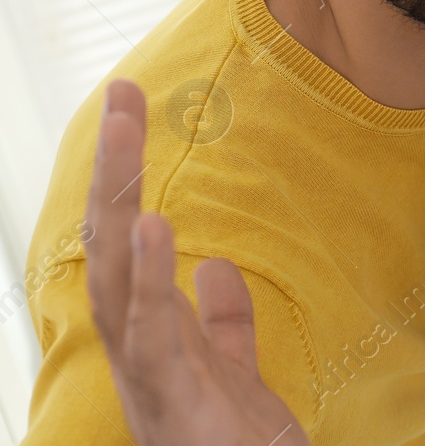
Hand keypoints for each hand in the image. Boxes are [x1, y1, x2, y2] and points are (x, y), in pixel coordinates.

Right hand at [84, 80, 309, 445]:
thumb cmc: (232, 443)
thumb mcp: (231, 367)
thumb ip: (222, 321)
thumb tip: (215, 267)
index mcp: (149, 331)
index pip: (127, 238)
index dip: (123, 176)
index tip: (130, 106)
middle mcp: (134, 347)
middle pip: (110, 243)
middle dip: (112, 169)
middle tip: (121, 94)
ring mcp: (143, 374)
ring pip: (114, 276)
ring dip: (117, 204)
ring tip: (126, 134)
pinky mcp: (167, 400)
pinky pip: (149, 334)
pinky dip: (147, 279)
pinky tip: (152, 228)